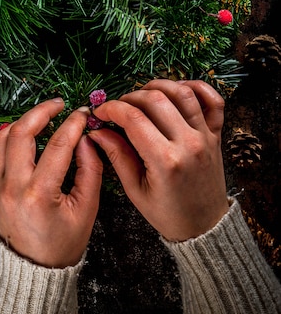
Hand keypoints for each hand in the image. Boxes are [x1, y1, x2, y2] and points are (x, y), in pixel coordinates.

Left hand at [0, 98, 102, 267]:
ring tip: (42, 117)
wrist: (35, 270)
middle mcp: (12, 187)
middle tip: (58, 104)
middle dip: (41, 111)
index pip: (58, 145)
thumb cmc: (64, 242)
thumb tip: (86, 137)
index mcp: (39, 194)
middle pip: (20, 132)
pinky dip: (3, 137)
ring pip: (2, 138)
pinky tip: (19, 133)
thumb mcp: (87, 209)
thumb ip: (90, 169)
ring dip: (22, 122)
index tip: (82, 113)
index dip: (73, 123)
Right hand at [89, 79, 228, 241]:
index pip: (133, 118)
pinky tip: (178, 89)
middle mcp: (188, 143)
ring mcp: (205, 136)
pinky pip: (214, 101)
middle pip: (156, 99)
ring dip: (159, 86)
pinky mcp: (216, 134)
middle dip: (130, 97)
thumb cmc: (168, 213)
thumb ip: (116, 155)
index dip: (112, 109)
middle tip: (118, 108)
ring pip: (183, 93)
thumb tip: (97, 131)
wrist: (204, 227)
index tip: (100, 112)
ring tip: (142, 96)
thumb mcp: (135, 190)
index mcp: (165, 160)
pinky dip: (197, 88)